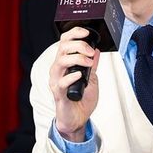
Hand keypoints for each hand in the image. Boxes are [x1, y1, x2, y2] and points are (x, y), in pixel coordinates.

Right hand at [49, 27, 100, 141]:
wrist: (78, 119)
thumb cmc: (81, 99)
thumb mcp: (92, 78)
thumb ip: (92, 64)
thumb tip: (96, 50)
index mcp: (64, 63)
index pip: (64, 41)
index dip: (74, 33)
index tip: (86, 33)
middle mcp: (58, 69)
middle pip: (63, 48)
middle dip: (79, 45)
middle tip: (91, 52)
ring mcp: (56, 81)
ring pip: (61, 62)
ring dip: (78, 59)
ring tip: (89, 63)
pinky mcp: (58, 93)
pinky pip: (61, 82)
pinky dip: (72, 76)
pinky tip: (81, 76)